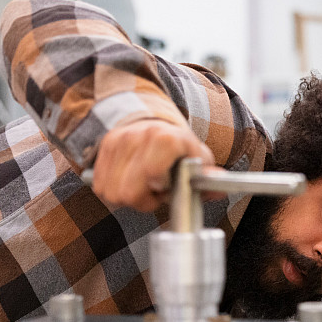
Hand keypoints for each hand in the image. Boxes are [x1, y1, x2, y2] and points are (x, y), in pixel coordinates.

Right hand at [90, 119, 217, 211]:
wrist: (153, 122)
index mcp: (165, 138)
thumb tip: (220, 186)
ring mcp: (116, 141)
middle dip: (143, 199)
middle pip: (128, 193)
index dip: (159, 189)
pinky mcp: (102, 149)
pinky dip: (116, 189)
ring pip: (112, 193)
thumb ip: (209, 177)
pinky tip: (130, 179)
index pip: (152, 175)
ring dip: (129, 195)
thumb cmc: (178, 149)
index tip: (166, 185)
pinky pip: (101, 186)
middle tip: (155, 189)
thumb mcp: (198, 159)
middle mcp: (137, 136)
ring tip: (143, 183)